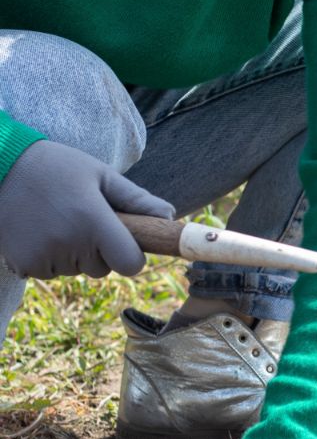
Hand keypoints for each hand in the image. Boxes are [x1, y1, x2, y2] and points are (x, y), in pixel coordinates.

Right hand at [0, 139, 173, 278]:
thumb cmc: (55, 167)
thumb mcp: (100, 174)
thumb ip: (137, 198)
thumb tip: (170, 216)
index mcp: (94, 222)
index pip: (130, 265)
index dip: (131, 255)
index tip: (122, 240)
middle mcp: (70, 244)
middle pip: (103, 269)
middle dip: (99, 250)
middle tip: (79, 218)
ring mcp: (43, 257)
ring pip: (76, 271)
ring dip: (72, 254)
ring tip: (54, 220)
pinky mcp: (23, 264)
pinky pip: (50, 272)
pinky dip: (48, 258)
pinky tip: (37, 230)